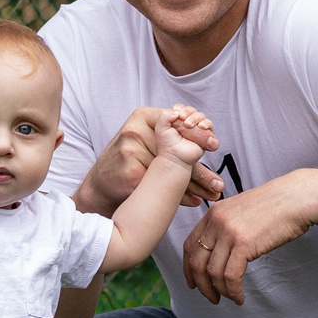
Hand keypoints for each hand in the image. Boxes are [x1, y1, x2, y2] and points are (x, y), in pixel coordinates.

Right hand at [81, 107, 224, 213]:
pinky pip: (162, 185)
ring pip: (173, 169)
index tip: (214, 144)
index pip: (177, 122)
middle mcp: (135, 131)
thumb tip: (205, 136)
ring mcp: (131, 151)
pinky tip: (193, 200)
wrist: (97, 189)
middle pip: (177, 148)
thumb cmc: (125, 163)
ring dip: (196, 184)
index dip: (198, 133)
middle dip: (201, 167)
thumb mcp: (142, 140)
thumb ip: (166, 135)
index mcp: (141, 117)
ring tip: (213, 192)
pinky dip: (179, 196)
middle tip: (219, 182)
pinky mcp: (130, 173)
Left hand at [152, 104, 214, 168]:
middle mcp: (188, 124)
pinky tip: (201, 126)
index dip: (181, 109)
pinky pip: (210, 126)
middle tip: (183, 119)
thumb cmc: (167, 144)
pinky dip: (207, 124)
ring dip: (196, 117)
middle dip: (188, 112)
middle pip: (192, 111)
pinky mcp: (205, 136)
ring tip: (188, 125)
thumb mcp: (161, 127)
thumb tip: (177, 111)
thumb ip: (165, 115)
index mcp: (177, 120)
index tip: (178, 114)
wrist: (174, 157)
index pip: (182, 108)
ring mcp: (197, 129)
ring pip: (201, 116)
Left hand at [181, 173, 317, 305]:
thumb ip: (227, 226)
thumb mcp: (242, 210)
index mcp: (213, 213)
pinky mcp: (244, 243)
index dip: (187, 268)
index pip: (189, 245)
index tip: (193, 283)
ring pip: (213, 272)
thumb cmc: (277, 205)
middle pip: (196, 261)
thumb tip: (221, 252)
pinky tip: (240, 297)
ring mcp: (229, 232)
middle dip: (201, 285)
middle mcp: (217, 221)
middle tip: (211, 298)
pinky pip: (231, 276)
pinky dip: (233, 291)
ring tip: (230, 299)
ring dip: (219, 291)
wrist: (298, 197)